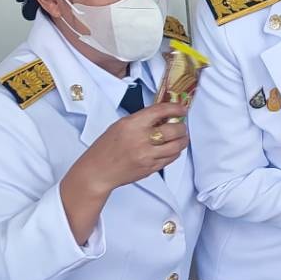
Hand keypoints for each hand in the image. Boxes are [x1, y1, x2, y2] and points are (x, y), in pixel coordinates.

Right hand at [69, 103, 187, 193]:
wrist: (98, 171)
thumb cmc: (105, 149)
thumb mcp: (120, 125)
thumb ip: (142, 120)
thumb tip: (162, 116)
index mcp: (132, 124)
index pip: (160, 111)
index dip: (175, 108)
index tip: (181, 109)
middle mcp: (141, 139)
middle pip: (174, 130)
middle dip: (182, 126)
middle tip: (182, 125)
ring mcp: (147, 155)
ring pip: (177, 146)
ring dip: (183, 140)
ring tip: (182, 137)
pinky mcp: (151, 168)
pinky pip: (171, 158)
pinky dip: (175, 152)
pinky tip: (173, 148)